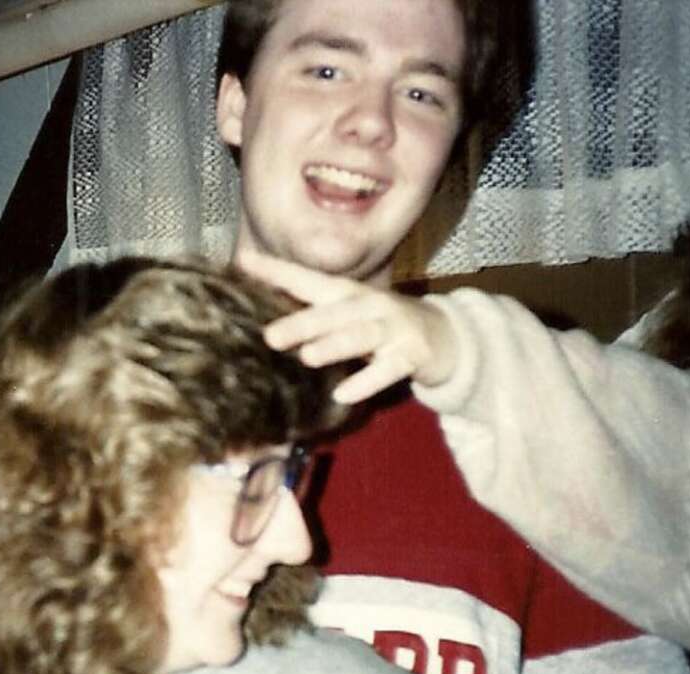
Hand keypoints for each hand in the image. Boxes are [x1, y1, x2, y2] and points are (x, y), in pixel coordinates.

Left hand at [235, 251, 459, 403]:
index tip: (243, 262)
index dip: (276, 271)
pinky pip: (388, 369)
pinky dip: (366, 382)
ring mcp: (392, 328)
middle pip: (331, 312)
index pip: (306, 280)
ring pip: (360, 336)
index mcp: (346, 294)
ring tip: (307, 358)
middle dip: (302, 322)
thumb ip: (311, 310)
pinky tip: (343, 394)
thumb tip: (262, 317)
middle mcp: (368, 305)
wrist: (445, 336)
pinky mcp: (412, 354)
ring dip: (334, 346)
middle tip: (270, 337)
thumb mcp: (347, 312)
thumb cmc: (381, 325)